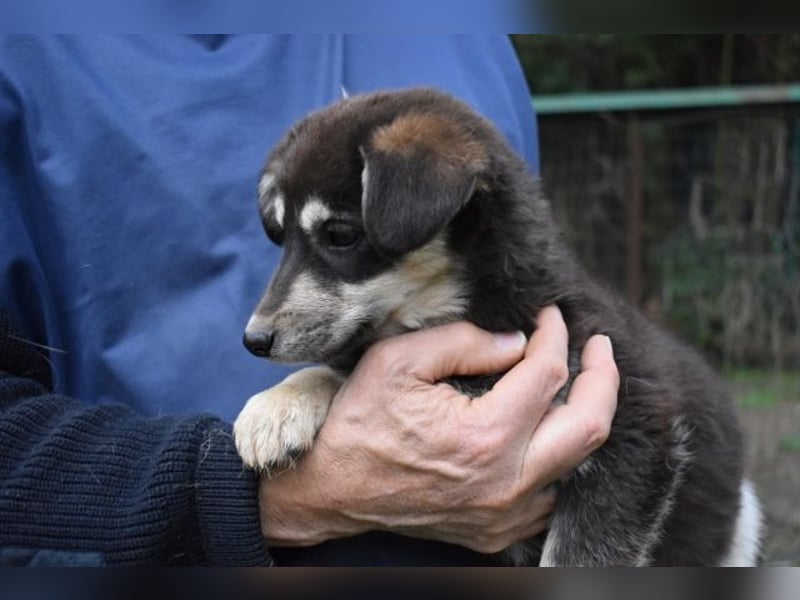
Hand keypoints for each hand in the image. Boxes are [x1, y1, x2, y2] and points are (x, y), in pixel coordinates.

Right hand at [257, 306, 618, 551]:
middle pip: (589, 425)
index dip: (554, 334)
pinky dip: (558, 455)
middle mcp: (506, 482)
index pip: (547, 373)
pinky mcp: (497, 530)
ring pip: (577, 461)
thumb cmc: (359, 422)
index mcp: (484, 436)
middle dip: (602, 376)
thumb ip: (464, 341)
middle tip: (596, 345)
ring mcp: (505, 514)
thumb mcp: (398, 360)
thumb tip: (516, 343)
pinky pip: (552, 492)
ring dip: (582, 415)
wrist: (330, 487)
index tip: (549, 314)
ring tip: (573, 381)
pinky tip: (545, 429)